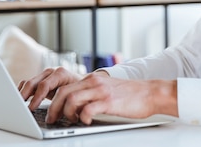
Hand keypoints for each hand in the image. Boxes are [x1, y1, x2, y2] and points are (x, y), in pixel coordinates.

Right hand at [18, 67, 83, 110]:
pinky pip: (27, 84)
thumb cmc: (80, 91)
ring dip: (21, 94)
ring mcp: (44, 75)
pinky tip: (20, 101)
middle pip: (33, 82)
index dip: (36, 97)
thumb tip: (55, 115)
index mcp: (61, 74)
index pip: (45, 85)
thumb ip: (65, 103)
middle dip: (25, 96)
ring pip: (28, 83)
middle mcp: (51, 72)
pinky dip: (22, 92)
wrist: (84, 84)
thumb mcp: (76, 97)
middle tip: (20, 108)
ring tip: (16, 106)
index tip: (30, 108)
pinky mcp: (40, 81)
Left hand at [45, 73, 177, 124]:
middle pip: (63, 92)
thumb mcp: (107, 88)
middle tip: (52, 120)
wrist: (151, 93)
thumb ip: (91, 92)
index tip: (49, 111)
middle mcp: (94, 82)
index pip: (65, 87)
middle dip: (53, 108)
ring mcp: (101, 91)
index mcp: (93, 78)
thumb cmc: (131, 94)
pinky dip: (82, 118)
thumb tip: (74, 106)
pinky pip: (88, 109)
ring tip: (70, 121)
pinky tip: (86, 121)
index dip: (53, 100)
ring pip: (71, 99)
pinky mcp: (109, 102)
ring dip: (66, 113)